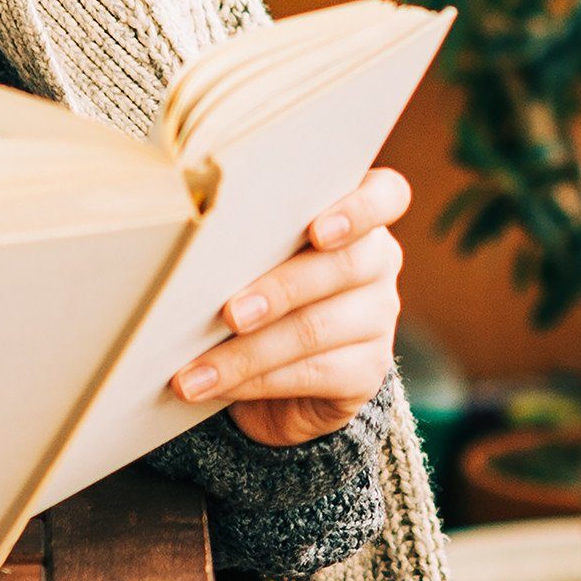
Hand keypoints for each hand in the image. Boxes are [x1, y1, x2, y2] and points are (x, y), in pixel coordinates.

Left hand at [168, 165, 408, 449]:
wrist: (283, 370)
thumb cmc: (260, 286)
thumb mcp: (258, 252)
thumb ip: (250, 239)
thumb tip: (193, 253)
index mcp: (357, 214)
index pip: (387, 196)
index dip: (359, 210)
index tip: (317, 231)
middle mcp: (378, 261)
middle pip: (342, 266)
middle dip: (278, 291)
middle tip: (228, 314)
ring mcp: (378, 318)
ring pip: (315, 329)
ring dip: (247, 352)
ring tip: (195, 369)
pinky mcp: (368, 371)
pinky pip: (311, 374)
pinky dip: (254, 381)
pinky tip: (216, 385)